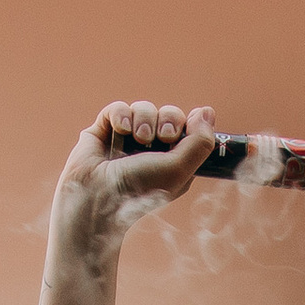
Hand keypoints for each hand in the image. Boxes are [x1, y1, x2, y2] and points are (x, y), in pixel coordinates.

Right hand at [49, 100, 217, 262]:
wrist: (97, 196)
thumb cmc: (139, 190)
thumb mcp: (179, 170)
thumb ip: (200, 142)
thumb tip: (207, 112)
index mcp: (172, 161)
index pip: (189, 129)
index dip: (189, 125)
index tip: (183, 135)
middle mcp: (151, 149)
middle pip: (169, 114)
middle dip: (169, 120)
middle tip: (163, 138)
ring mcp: (127, 139)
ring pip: (144, 108)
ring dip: (144, 119)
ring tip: (139, 139)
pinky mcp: (104, 130)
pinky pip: (118, 108)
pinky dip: (121, 115)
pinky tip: (120, 130)